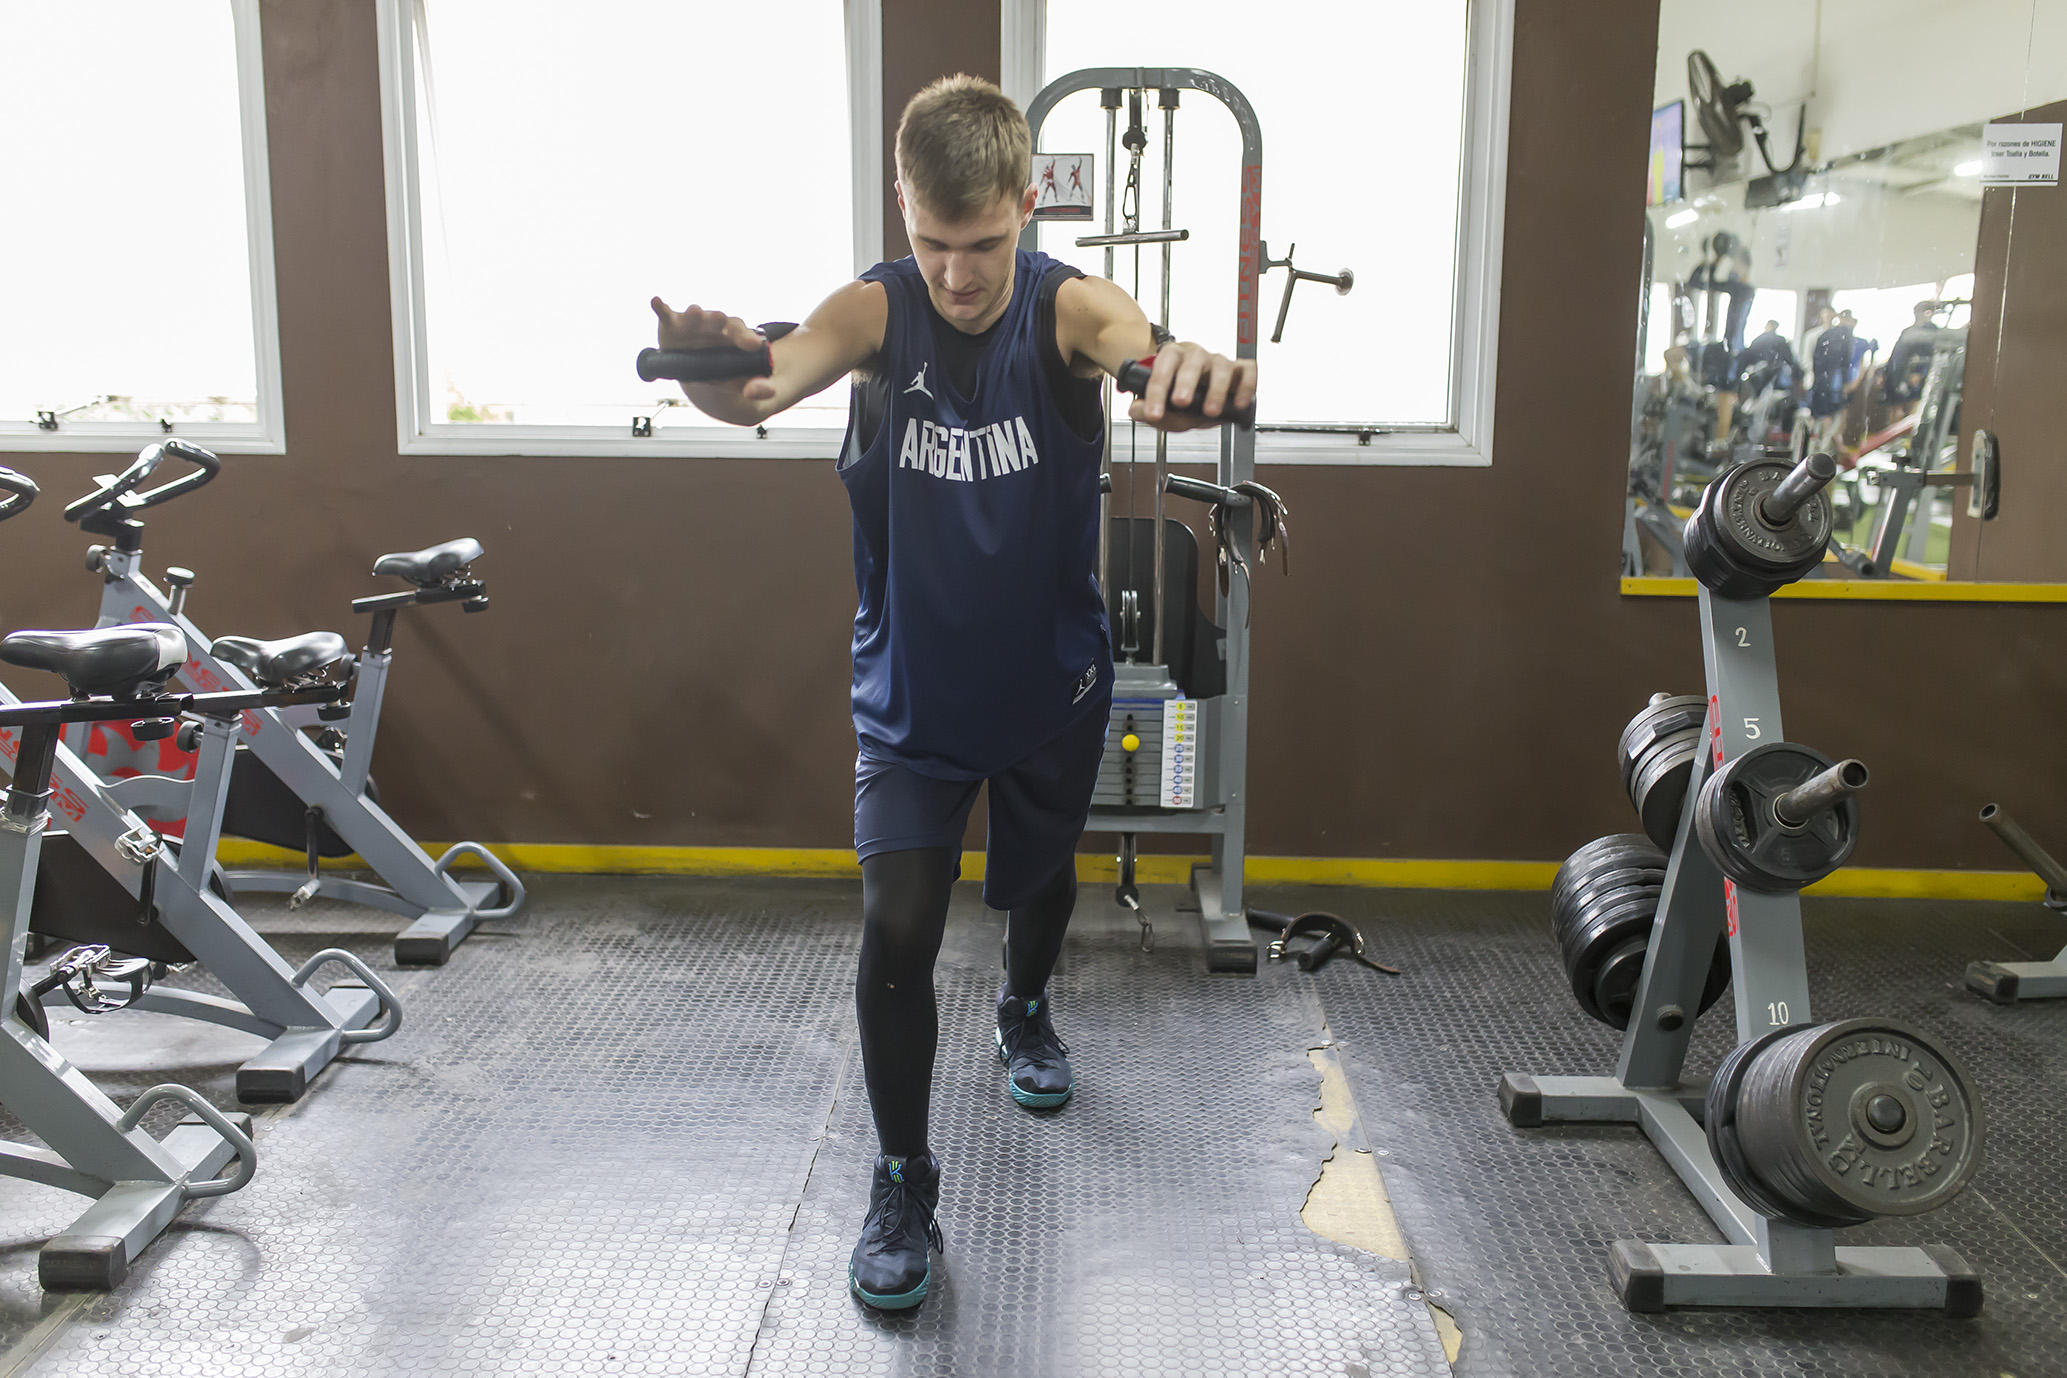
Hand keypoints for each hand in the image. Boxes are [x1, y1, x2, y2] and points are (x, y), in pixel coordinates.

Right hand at [650, 298, 776, 401]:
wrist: (699, 371)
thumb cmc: (722, 371)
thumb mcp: (739, 381)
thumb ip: (755, 386)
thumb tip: (769, 393)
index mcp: (732, 335)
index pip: (740, 332)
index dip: (745, 338)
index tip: (752, 345)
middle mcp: (712, 324)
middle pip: (717, 319)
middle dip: (718, 319)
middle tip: (720, 318)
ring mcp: (691, 323)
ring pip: (693, 316)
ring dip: (693, 314)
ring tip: (694, 312)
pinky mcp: (671, 325)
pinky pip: (665, 314)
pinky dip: (660, 307)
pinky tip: (655, 301)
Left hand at [1125, 342, 1255, 430]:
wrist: (1200, 398)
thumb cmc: (1179, 398)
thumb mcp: (1161, 408)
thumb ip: (1146, 410)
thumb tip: (1137, 410)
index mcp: (1172, 358)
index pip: (1163, 367)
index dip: (1157, 391)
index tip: (1154, 413)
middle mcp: (1196, 356)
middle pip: (1193, 361)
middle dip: (1186, 382)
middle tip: (1181, 403)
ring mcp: (1219, 362)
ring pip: (1221, 366)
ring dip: (1216, 389)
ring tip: (1211, 411)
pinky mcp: (1240, 370)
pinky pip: (1248, 371)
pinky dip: (1246, 386)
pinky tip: (1238, 403)